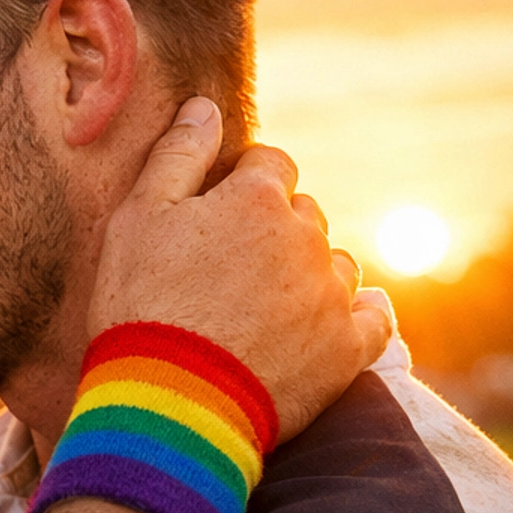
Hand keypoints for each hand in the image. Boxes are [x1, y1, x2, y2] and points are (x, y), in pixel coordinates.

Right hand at [89, 98, 386, 441]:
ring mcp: (331, 295)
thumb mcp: (137, 220)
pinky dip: (361, 315)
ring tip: (269, 310)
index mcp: (256, 198)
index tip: (218, 217)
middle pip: (304, 214)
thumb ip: (176, 156)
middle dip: (276, 231)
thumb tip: (206, 106)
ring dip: (311, 274)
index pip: (269, 164)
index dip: (242, 185)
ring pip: (336, 264)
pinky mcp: (348, 350)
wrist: (169, 406)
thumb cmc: (141, 309)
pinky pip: (375, 318)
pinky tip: (342, 321)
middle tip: (233, 272)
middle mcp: (306, 237)